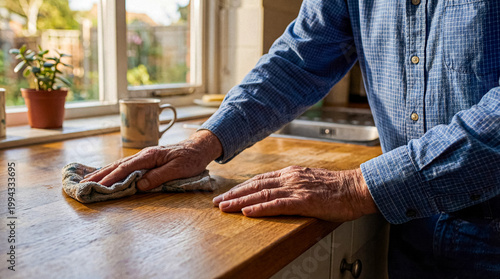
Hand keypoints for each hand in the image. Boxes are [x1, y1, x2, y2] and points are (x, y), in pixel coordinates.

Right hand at [81, 130, 221, 190]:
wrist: (199, 147)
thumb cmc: (191, 159)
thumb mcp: (178, 169)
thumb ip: (158, 176)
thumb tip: (138, 184)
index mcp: (149, 156)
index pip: (126, 168)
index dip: (111, 178)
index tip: (97, 187)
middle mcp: (144, 154)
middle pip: (117, 165)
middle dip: (99, 176)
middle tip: (82, 185)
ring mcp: (144, 156)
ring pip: (119, 165)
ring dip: (102, 173)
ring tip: (87, 180)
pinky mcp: (146, 160)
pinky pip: (126, 166)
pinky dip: (113, 170)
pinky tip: (105, 174)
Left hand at [212, 166, 377, 221]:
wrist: (358, 188)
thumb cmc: (337, 188)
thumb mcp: (310, 182)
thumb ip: (294, 185)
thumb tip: (278, 192)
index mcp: (291, 173)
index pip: (260, 180)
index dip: (241, 188)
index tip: (227, 195)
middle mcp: (290, 178)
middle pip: (256, 185)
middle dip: (234, 194)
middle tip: (217, 202)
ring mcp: (296, 189)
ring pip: (262, 194)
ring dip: (240, 201)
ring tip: (224, 208)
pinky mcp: (304, 201)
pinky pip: (277, 204)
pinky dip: (260, 208)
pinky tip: (247, 212)